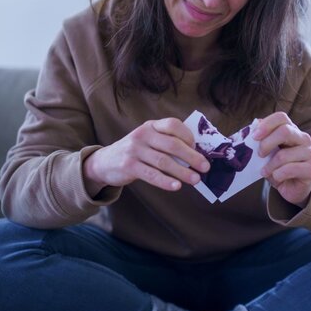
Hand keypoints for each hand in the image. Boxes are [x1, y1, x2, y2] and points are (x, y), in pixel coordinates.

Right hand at [83, 118, 208, 195]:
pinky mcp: (128, 166)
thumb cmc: (137, 152)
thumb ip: (168, 143)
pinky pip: (151, 174)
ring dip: (182, 172)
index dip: (188, 136)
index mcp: (151, 125)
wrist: (105, 162)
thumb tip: (196, 155)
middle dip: (192, 156)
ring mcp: (134, 150)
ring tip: (195, 180)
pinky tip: (176, 186)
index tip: (199, 148)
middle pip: (172, 144)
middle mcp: (143, 134)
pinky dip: (165, 181)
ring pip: (163, 161)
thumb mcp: (149, 141)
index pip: (173, 125)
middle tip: (205, 167)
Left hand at [253, 112, 310, 206]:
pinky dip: (278, 175)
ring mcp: (310, 153)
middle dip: (266, 144)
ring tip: (265, 172)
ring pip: (284, 155)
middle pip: (285, 131)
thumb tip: (252, 128)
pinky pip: (290, 169)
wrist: (291, 187)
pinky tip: (276, 177)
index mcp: (292, 130)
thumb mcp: (267, 152)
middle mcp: (304, 139)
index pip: (281, 117)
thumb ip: (261, 140)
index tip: (254, 137)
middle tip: (259, 155)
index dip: (266, 125)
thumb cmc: (277, 166)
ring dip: (270, 166)